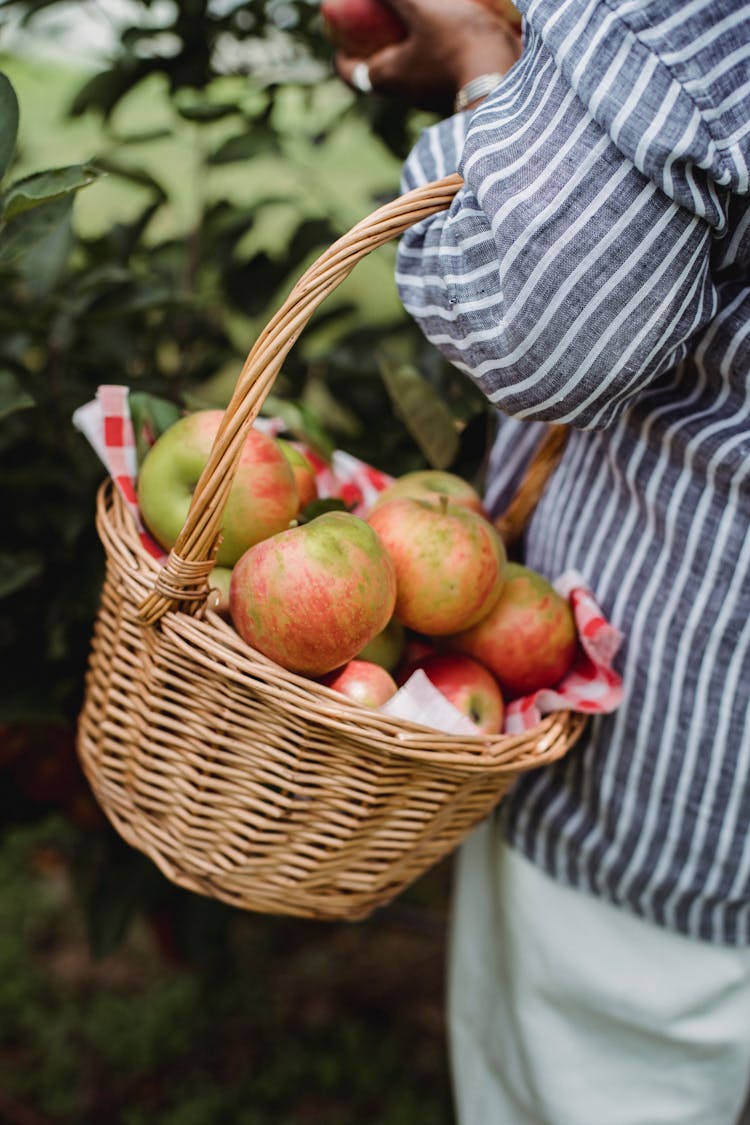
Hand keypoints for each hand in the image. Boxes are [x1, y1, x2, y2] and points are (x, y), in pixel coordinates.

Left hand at [334, 0, 521, 114]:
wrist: (507, 83)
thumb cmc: (458, 47)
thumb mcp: (422, 9)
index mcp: (387, 79)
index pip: (351, 73)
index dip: (342, 56)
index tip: (341, 39)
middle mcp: (406, 96)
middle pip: (380, 72)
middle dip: (375, 50)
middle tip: (377, 26)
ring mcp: (432, 98)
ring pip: (412, 73)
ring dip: (408, 51)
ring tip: (414, 22)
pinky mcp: (459, 93)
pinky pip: (439, 71)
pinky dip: (436, 53)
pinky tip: (450, 28)